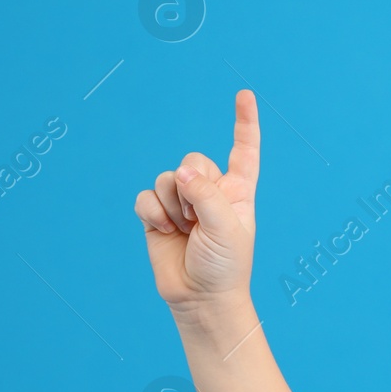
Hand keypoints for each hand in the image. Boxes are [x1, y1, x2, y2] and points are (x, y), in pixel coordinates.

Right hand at [134, 89, 260, 312]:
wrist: (201, 297)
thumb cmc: (225, 264)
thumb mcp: (226, 227)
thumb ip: (206, 194)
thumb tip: (181, 171)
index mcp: (238, 190)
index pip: (243, 150)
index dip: (244, 122)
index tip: (244, 94)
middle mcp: (211, 191)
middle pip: (193, 159)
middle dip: (192, 184)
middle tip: (198, 217)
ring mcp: (183, 203)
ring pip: (167, 177)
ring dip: (173, 204)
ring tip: (184, 230)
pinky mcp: (157, 215)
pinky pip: (146, 196)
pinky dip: (153, 212)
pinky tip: (165, 230)